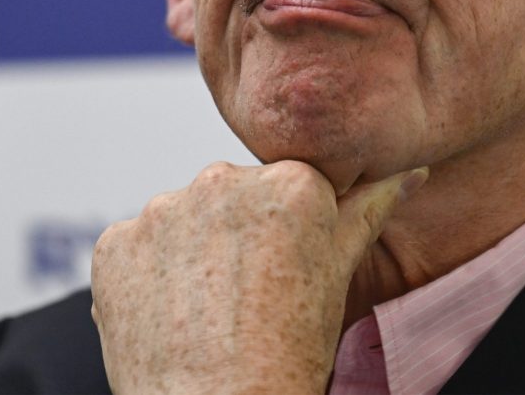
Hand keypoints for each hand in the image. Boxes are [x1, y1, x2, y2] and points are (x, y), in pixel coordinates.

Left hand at [90, 160, 425, 394]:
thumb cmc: (288, 354)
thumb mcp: (338, 276)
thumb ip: (369, 208)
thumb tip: (409, 171)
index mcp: (290, 180)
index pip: (287, 182)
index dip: (287, 230)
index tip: (286, 268)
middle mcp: (222, 178)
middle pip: (232, 194)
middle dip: (238, 233)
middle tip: (249, 294)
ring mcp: (161, 210)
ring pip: (182, 218)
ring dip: (191, 251)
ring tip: (208, 308)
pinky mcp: (115, 242)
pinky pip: (136, 245)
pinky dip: (148, 274)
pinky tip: (169, 313)